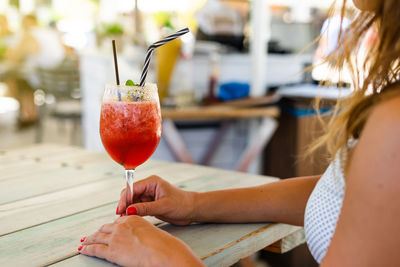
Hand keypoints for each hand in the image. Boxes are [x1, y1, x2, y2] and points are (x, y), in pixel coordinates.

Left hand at [80, 216, 203, 266]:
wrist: (163, 251)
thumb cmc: (162, 244)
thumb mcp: (150, 231)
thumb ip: (140, 231)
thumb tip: (136, 238)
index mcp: (132, 218)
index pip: (117, 221)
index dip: (110, 227)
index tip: (107, 229)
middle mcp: (122, 226)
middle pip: (105, 228)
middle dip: (98, 232)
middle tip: (93, 235)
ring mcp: (115, 238)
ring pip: (97, 237)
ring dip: (89, 239)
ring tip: (84, 241)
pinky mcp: (112, 251)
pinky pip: (95, 249)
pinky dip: (87, 249)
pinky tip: (83, 249)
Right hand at [117, 175, 195, 225]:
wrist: (192, 210)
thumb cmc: (182, 204)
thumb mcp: (163, 206)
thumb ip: (145, 208)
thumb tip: (129, 210)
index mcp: (151, 182)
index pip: (132, 188)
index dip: (124, 199)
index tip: (120, 210)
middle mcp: (148, 187)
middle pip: (130, 194)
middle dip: (124, 205)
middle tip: (121, 217)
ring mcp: (148, 196)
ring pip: (132, 202)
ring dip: (128, 210)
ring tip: (124, 220)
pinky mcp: (150, 204)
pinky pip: (137, 207)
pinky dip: (134, 213)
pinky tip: (131, 219)